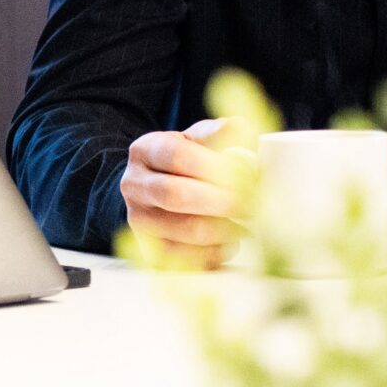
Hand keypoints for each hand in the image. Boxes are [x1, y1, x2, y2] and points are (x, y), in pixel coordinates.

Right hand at [121, 117, 254, 268]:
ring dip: (224, 229)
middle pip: (176, 195)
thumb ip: (220, 132)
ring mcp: (137, 218)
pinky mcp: (148, 248)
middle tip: (253, 204)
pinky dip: (216, 252)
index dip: (215, 166)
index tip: (247, 175)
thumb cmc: (186, 163)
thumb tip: (243, 129)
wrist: (157, 189)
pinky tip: (231, 241)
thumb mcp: (198, 138)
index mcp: (144, 150)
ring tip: (247, 224)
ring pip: (183, 230)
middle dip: (223, 202)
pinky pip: (186, 257)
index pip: (176, 155)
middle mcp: (134, 184)